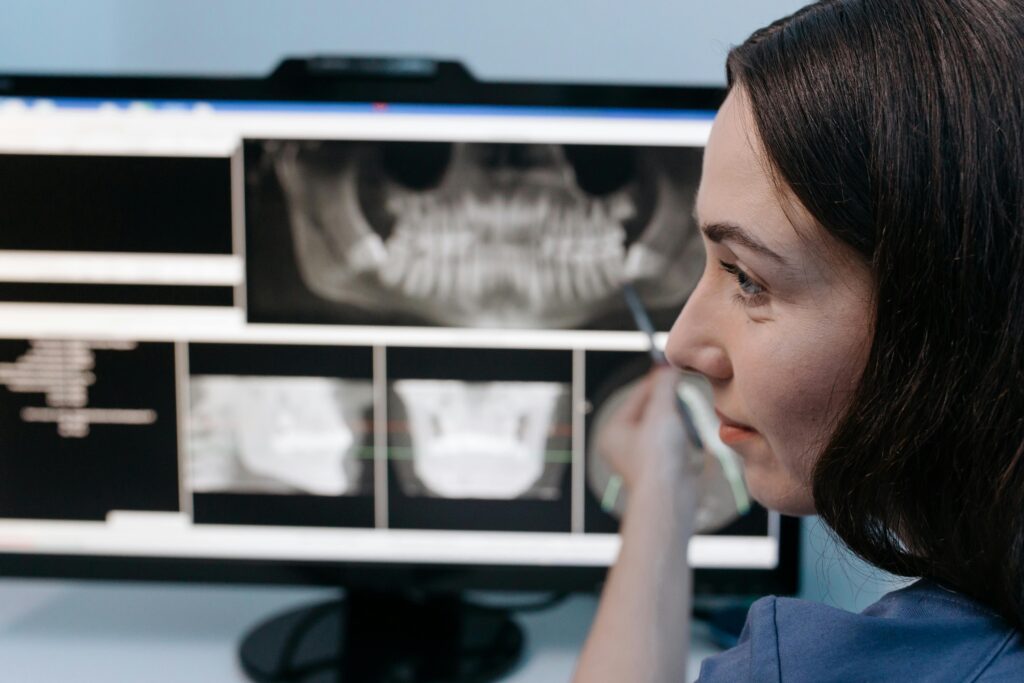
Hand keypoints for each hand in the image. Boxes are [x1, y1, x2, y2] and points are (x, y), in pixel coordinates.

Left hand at [594, 365, 698, 491]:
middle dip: (666, 402)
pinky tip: (687, 438)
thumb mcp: (661, 412)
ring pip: (661, 428)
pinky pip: (670, 445)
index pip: (636, 396)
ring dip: (675, 421)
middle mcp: (622, 445)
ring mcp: (640, 458)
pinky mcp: (659, 470)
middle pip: (648, 411)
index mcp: (613, 430)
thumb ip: (664, 387)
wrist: (669, 498)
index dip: (655, 381)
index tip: (671, 369)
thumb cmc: (657, 459)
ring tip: (684, 416)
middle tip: (680, 388)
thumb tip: (667, 367)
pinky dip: (681, 438)